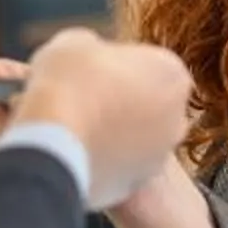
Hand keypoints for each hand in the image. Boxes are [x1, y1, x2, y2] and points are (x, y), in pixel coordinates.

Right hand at [0, 28, 191, 208]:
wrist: (50, 142)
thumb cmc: (67, 83)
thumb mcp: (76, 42)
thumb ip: (97, 49)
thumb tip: (91, 58)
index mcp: (172, 74)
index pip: (151, 64)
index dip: (120, 65)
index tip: (95, 71)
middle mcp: (177, 118)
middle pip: (151, 104)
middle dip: (125, 101)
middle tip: (87, 98)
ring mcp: (159, 156)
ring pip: (138, 139)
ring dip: (115, 133)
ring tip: (78, 127)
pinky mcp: (135, 185)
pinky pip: (120, 167)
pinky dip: (104, 161)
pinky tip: (77, 152)